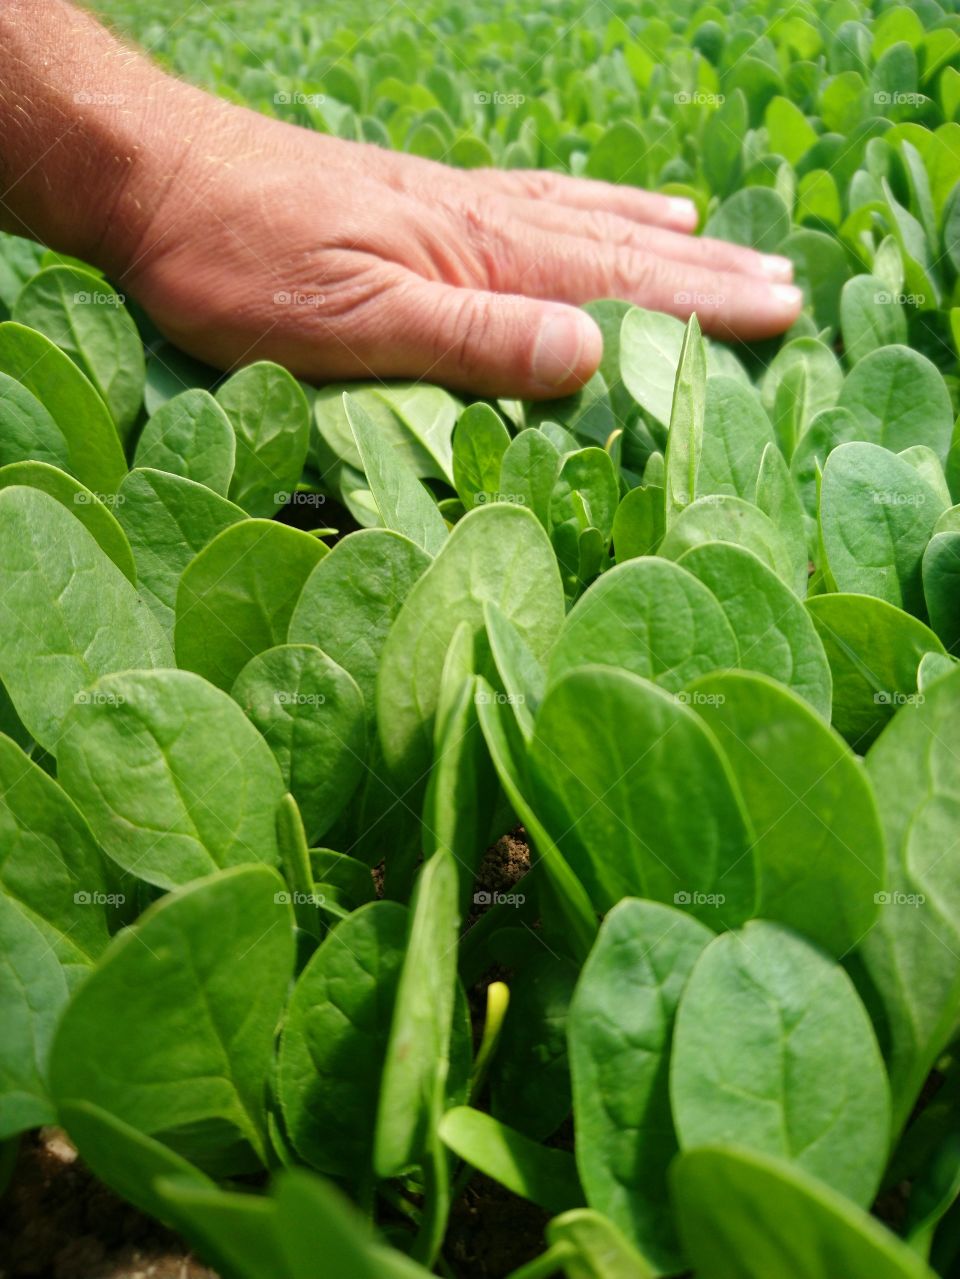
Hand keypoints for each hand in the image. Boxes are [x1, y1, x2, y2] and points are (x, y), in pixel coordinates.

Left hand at [108, 99, 802, 398]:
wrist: (159, 179)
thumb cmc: (241, 263)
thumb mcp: (355, 323)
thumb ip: (475, 340)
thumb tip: (594, 355)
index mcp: (483, 259)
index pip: (620, 287)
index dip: (703, 309)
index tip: (779, 317)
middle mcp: (485, 224)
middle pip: (620, 249)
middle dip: (706, 278)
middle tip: (785, 289)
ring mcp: (455, 207)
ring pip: (584, 220)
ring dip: (660, 241)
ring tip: (722, 249)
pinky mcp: (420, 205)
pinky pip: (532, 202)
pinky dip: (587, 205)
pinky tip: (603, 204)